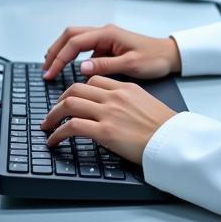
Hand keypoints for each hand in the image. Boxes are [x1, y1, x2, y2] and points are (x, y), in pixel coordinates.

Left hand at [40, 76, 177, 163]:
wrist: (173, 140)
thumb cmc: (164, 127)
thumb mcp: (145, 103)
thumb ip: (127, 101)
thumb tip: (114, 109)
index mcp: (124, 88)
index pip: (93, 80)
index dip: (76, 90)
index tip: (69, 100)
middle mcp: (114, 96)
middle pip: (76, 89)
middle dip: (59, 101)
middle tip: (52, 113)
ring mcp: (108, 112)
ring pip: (69, 104)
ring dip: (53, 116)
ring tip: (47, 127)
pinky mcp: (105, 131)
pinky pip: (72, 127)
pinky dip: (58, 133)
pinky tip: (54, 141)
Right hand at [42, 23, 181, 80]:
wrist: (169, 55)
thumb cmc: (154, 58)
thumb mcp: (131, 64)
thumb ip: (106, 65)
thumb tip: (81, 68)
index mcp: (108, 34)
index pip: (74, 42)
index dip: (60, 57)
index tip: (50, 73)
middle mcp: (104, 33)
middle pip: (70, 35)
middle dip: (55, 50)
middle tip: (45, 69)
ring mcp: (105, 39)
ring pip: (76, 39)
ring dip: (62, 51)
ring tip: (51, 67)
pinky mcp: (107, 47)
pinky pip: (84, 48)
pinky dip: (73, 56)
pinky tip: (69, 69)